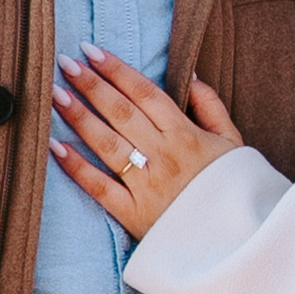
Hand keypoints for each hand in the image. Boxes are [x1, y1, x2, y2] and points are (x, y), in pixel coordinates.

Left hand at [51, 44, 241, 238]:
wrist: (239, 242)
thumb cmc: (234, 189)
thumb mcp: (233, 143)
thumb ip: (211, 107)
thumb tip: (190, 75)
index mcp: (186, 134)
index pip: (145, 93)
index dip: (117, 69)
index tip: (92, 51)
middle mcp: (163, 155)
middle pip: (120, 112)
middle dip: (90, 84)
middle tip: (65, 63)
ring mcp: (147, 185)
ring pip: (107, 143)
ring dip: (78, 117)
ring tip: (54, 95)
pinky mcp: (134, 214)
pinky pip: (100, 187)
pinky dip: (76, 167)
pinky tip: (55, 147)